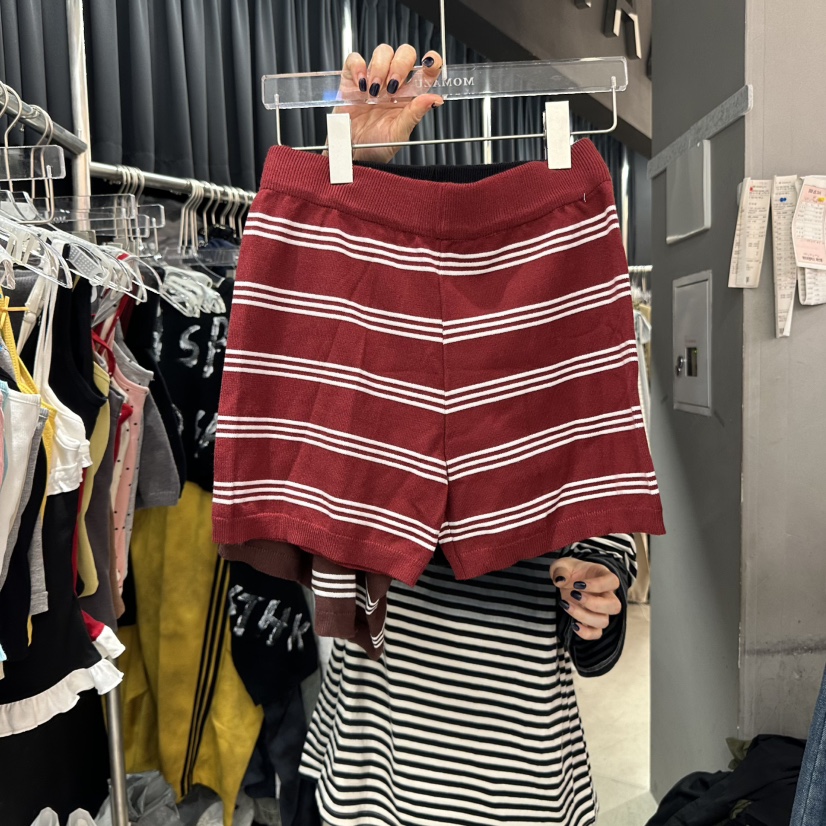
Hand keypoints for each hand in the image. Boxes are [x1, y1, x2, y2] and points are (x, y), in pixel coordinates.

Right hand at [335, 44, 444, 162]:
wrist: (351, 153)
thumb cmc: (375, 146)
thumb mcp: (399, 134)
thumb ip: (415, 114)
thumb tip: (435, 99)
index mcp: (409, 96)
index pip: (425, 71)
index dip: (432, 61)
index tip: (431, 62)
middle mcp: (393, 84)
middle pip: (404, 54)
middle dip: (401, 64)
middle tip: (393, 86)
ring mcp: (373, 78)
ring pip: (383, 52)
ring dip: (380, 68)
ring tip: (374, 91)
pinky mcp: (352, 78)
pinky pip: (355, 59)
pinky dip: (358, 68)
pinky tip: (360, 85)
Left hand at [550, 558, 621, 640]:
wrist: (567, 579)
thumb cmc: (568, 570)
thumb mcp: (561, 564)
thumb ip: (560, 570)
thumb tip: (560, 581)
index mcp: (603, 576)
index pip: (613, 582)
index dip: (598, 585)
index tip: (578, 584)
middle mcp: (606, 595)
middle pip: (615, 606)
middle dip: (593, 604)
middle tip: (574, 595)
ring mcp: (601, 610)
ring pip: (604, 621)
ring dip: (584, 616)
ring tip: (566, 604)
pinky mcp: (592, 622)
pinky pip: (596, 634)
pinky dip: (586, 633)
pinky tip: (573, 624)